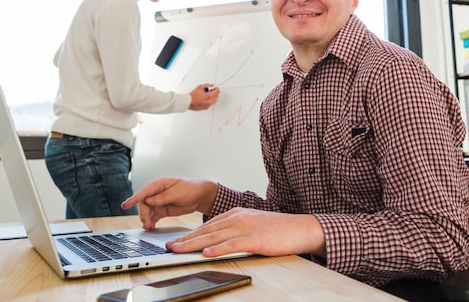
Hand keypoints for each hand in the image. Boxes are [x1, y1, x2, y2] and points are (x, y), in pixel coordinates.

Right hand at [121, 177, 218, 229]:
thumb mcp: (178, 192)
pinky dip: (151, 222)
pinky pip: (153, 216)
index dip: (134, 198)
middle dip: (143, 214)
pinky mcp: (162, 210)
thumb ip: (163, 197)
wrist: (201, 196)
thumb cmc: (191, 189)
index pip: (144, 191)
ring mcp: (159, 202)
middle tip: (146, 224)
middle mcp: (156, 193)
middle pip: (144, 204)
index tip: (125, 205)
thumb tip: (148, 200)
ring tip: (149, 227)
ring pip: (147, 211)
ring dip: (146, 219)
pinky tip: (150, 227)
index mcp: (159, 184)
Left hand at [166, 208, 325, 258]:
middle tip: (168, 246)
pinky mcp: (255, 239)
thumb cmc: (278, 229)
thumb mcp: (252, 224)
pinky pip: (233, 245)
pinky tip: (206, 254)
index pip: (207, 225)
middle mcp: (237, 218)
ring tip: (178, 250)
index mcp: (236, 214)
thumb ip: (235, 230)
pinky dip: (218, 249)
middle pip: (206, 230)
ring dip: (194, 244)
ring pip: (214, 237)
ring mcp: (246, 227)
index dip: (189, 234)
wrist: (300, 228)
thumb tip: (217, 242)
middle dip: (185, 239)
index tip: (175, 241)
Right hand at [188, 84, 219, 110]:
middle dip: (215, 93)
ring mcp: (208, 105)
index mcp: (209, 96)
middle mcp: (210, 101)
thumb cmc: (193, 95)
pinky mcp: (206, 108)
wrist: (189, 102)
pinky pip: (210, 104)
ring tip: (208, 95)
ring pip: (214, 101)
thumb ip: (207, 85)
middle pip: (217, 97)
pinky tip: (206, 99)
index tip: (216, 88)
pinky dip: (210, 101)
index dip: (217, 89)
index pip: (217, 92)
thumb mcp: (200, 87)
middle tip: (212, 91)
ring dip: (213, 97)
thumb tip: (211, 85)